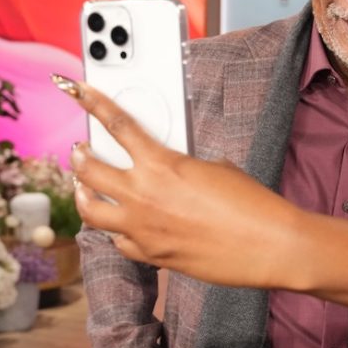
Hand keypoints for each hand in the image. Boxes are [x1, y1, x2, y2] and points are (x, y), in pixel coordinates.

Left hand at [53, 74, 301, 288]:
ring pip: (90, 210)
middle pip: (89, 169)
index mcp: (162, 164)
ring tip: (83, 189)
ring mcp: (142, 229)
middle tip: (79, 151)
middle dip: (79, 156)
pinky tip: (120, 226)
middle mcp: (143, 195)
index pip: (118, 125)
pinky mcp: (151, 255)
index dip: (94, 103)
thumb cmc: (251, 203)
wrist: (269, 244)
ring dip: (82, 195)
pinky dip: (116, 231)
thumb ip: (181, 166)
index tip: (78, 91)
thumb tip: (168, 172)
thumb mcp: (215, 168)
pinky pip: (118, 241)